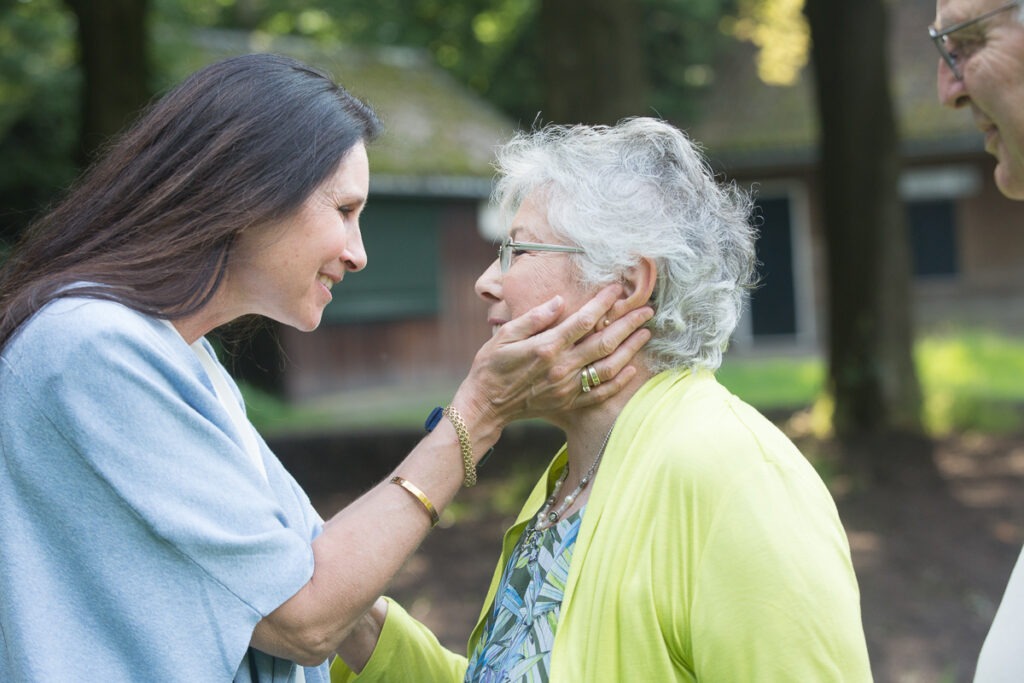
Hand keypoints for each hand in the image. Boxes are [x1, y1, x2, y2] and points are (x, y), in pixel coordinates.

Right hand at [456, 284, 652, 432]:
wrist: (485, 405)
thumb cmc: (491, 366)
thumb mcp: (505, 335)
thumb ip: (534, 318)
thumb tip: (560, 301)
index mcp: (547, 347)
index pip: (584, 320)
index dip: (604, 303)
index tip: (618, 289)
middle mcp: (562, 367)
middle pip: (604, 342)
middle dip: (628, 323)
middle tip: (647, 309)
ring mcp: (567, 387)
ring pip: (608, 367)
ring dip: (630, 349)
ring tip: (646, 333)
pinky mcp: (568, 402)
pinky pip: (600, 393)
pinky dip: (619, 382)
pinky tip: (632, 368)